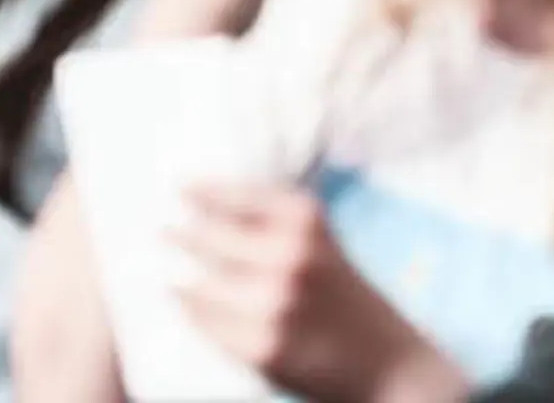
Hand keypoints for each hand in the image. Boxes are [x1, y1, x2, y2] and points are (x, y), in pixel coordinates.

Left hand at [169, 182, 451, 402]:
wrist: (392, 367)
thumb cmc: (346, 298)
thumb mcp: (319, 244)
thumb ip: (268, 220)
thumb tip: (197, 199)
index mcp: (305, 219)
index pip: (229, 195)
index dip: (198, 191)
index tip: (177, 187)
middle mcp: (288, 255)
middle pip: (203, 235)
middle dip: (180, 233)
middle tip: (161, 229)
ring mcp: (273, 303)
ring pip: (197, 281)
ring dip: (179, 274)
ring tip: (168, 267)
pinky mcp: (262, 346)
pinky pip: (205, 321)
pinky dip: (192, 310)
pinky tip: (185, 302)